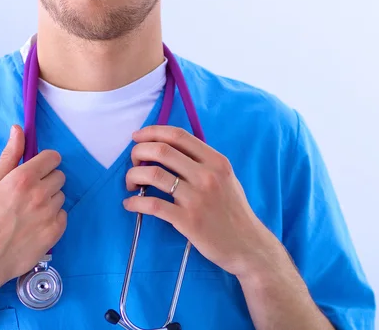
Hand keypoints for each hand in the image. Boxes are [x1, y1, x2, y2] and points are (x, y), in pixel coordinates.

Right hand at [0, 126, 66, 289]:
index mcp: (23, 178)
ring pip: (61, 196)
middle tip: (28, 195)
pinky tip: (36, 225)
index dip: (46, 162)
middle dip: (47, 181)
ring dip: (50, 200)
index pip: (53, 157)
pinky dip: (53, 218)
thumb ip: (10, 155)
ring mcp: (50, 213)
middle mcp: (40, 193)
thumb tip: (18, 129)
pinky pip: (63, 215)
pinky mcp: (56, 231)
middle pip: (59, 176)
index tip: (38, 170)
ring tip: (29, 212)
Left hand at [123, 126, 279, 277]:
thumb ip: (202, 162)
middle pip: (161, 150)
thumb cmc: (233, 211)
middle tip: (133, 162)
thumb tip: (169, 149)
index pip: (178, 135)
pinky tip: (130, 204)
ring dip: (133, 176)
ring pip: (153, 174)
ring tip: (131, 184)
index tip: (137, 137)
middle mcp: (207, 175)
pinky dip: (135, 202)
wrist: (248, 245)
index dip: (152, 132)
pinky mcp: (188, 220)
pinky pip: (152, 205)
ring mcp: (197, 198)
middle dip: (138, 152)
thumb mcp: (225, 177)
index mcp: (216, 161)